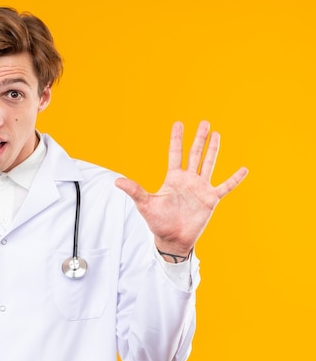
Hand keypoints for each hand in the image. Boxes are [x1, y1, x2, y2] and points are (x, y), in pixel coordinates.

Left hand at [115, 121, 247, 257]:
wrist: (173, 239)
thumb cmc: (158, 222)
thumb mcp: (146, 204)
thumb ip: (135, 191)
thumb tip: (117, 181)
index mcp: (173, 178)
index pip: (175, 153)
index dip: (177, 139)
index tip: (179, 123)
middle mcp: (188, 180)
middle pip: (194, 154)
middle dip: (199, 138)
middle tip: (204, 122)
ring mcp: (200, 188)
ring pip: (208, 164)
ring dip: (213, 150)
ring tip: (217, 134)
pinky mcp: (211, 199)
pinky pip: (225, 186)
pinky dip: (234, 179)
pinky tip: (244, 169)